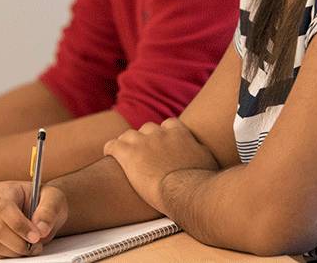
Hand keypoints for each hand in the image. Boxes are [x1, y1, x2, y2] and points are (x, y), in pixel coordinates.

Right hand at [0, 181, 67, 258]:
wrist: (42, 211)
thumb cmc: (45, 201)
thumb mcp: (54, 199)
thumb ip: (48, 211)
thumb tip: (41, 229)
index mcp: (4, 191)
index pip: (4, 208)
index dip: (19, 225)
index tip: (36, 236)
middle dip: (20, 242)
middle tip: (37, 244)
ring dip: (17, 250)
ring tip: (33, 246)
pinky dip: (11, 255)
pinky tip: (23, 247)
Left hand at [103, 118, 217, 212]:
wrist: (185, 191)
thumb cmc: (200, 180)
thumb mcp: (207, 159)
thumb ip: (199, 149)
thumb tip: (199, 150)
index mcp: (179, 132)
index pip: (168, 124)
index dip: (163, 134)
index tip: (162, 144)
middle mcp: (160, 133)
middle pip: (147, 129)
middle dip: (145, 140)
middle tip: (144, 155)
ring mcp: (142, 142)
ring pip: (128, 136)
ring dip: (127, 145)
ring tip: (125, 156)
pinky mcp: (128, 154)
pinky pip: (112, 146)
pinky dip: (110, 150)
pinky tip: (109, 155)